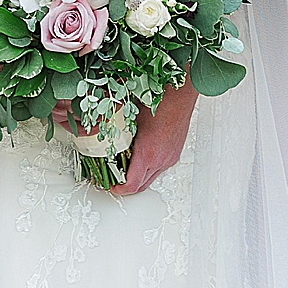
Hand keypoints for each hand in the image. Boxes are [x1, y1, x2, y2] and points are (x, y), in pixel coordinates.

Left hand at [116, 80, 199, 196]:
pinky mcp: (174, 155)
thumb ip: (121, 138)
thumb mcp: (131, 122)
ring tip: (128, 165)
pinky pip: (160, 168)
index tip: (112, 186)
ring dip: (139, 176)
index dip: (119, 189)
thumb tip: (108, 142)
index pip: (132, 185)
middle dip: (127, 185)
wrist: (178, 97)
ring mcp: (169, 159)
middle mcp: (160, 160)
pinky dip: (150, 167)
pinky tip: (143, 155)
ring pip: (151, 177)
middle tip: (116, 178)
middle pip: (141, 186)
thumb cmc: (157, 104)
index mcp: (147, 154)